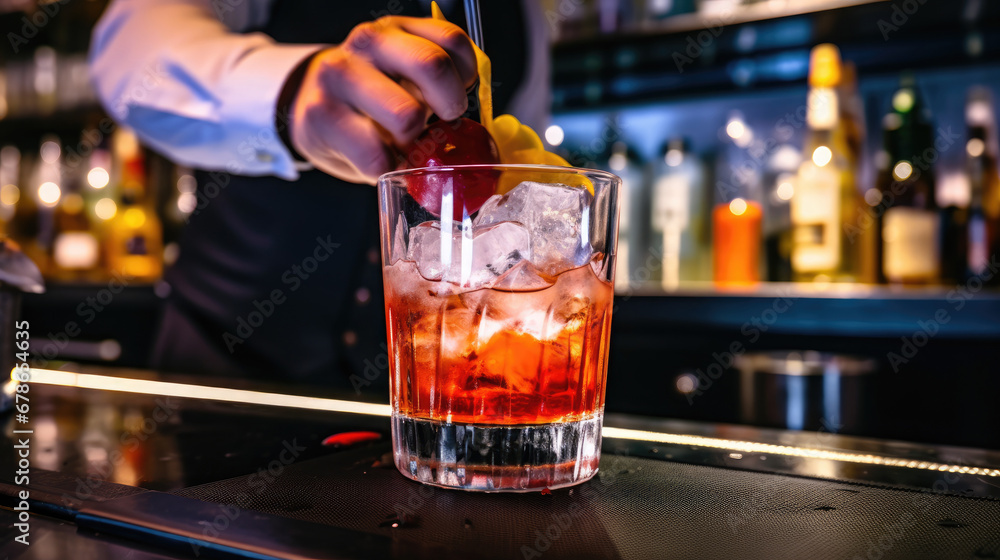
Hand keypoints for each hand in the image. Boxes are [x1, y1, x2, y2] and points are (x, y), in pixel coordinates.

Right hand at [287, 16, 477, 184]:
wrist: (308, 105)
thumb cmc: (369, 96)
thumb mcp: (403, 76)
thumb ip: (437, 84)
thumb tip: (480, 121)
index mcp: (396, 30)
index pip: (451, 41)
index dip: (467, 76)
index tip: (458, 97)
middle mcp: (368, 44)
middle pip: (432, 65)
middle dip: (449, 105)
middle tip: (443, 125)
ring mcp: (340, 76)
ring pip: (405, 115)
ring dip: (415, 143)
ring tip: (405, 145)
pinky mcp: (321, 116)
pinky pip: (375, 155)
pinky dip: (388, 168)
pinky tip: (383, 161)